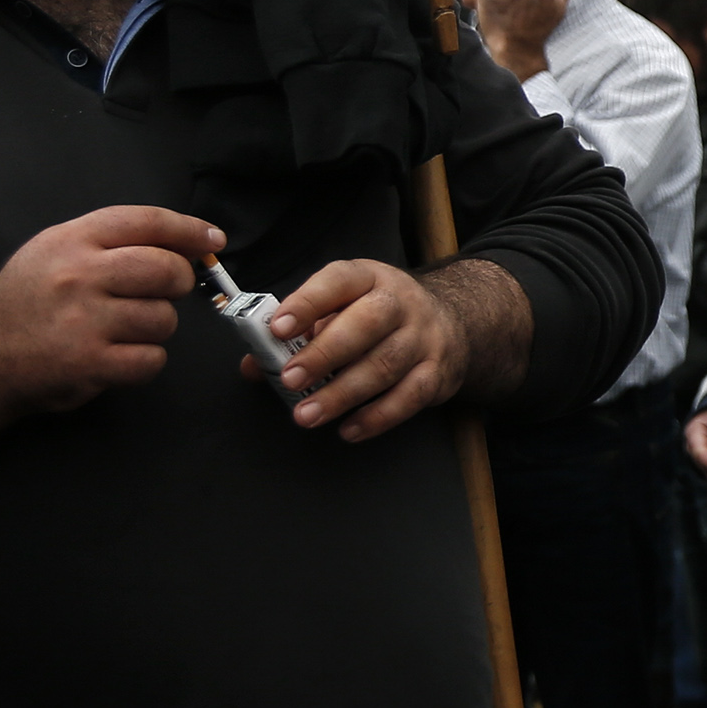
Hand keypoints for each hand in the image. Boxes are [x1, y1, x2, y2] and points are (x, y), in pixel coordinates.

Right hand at [0, 205, 224, 415]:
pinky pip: (152, 359)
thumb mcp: (53, 252)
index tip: (212, 240)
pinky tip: (119, 357)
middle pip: (166, 269)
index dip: (188, 229)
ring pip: (163, 318)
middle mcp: (77, 276)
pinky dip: (144, 362)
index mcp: (71, 241)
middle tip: (162, 292)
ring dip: (155, 327)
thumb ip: (109, 241)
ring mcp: (83, 321)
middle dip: (177, 282)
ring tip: (123, 329)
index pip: (145, 222)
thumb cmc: (26, 302)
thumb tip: (180, 241)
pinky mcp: (88, 363)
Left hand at [259, 259, 470, 441]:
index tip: (277, 329)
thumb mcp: (342, 307)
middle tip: (290, 379)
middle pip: (366, 324)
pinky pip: (408, 397)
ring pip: (384, 365)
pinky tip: (348, 429)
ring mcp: (423, 337)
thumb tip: (254, 366)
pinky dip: (376, 417)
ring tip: (307, 415)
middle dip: (324, 354)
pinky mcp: (437, 371)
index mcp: (368, 278)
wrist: (452, 322)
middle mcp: (400, 302)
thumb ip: (299, 333)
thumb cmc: (379, 316)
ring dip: (342, 394)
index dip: (307, 303)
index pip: (338, 281)